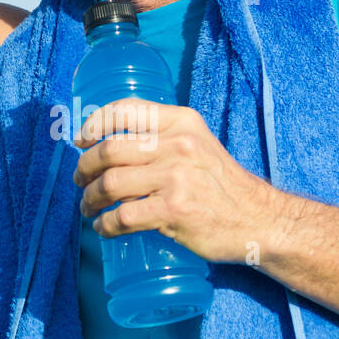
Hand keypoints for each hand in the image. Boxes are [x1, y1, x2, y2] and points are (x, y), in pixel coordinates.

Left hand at [72, 99, 281, 263]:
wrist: (258, 219)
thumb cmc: (222, 185)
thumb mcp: (199, 144)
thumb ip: (165, 138)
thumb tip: (114, 145)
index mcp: (182, 122)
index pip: (125, 110)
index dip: (94, 124)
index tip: (79, 140)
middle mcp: (178, 144)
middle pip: (109, 149)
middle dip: (85, 168)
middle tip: (81, 181)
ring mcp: (176, 178)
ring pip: (110, 183)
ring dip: (90, 199)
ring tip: (88, 208)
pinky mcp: (174, 211)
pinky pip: (122, 216)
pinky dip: (105, 225)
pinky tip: (104, 228)